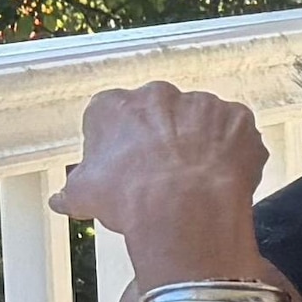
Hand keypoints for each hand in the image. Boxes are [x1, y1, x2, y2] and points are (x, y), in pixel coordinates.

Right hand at [51, 84, 271, 277]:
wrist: (183, 207)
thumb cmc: (129, 197)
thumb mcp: (83, 196)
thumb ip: (72, 191)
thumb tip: (62, 200)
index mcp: (114, 106)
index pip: (112, 116)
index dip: (119, 144)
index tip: (125, 166)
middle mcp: (158, 94)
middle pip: (160, 114)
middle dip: (162, 139)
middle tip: (165, 173)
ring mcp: (202, 104)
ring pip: (201, 122)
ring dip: (200, 143)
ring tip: (197, 179)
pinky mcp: (239, 117)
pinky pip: (237, 134)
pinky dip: (234, 152)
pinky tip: (224, 177)